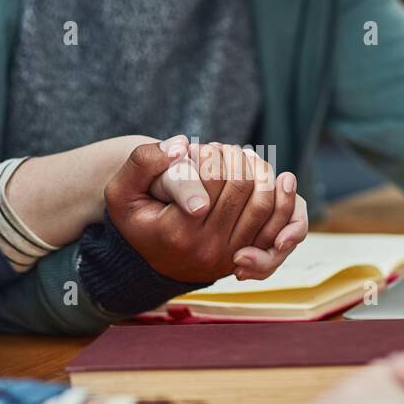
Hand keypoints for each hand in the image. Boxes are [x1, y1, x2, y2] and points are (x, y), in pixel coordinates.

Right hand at [104, 141, 305, 283]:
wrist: (151, 255)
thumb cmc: (137, 216)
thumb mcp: (122, 191)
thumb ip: (143, 163)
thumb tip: (180, 147)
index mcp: (178, 232)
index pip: (213, 179)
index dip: (213, 154)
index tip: (203, 148)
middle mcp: (208, 249)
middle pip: (242, 187)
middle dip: (236, 159)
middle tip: (225, 150)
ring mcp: (231, 256)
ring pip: (264, 203)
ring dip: (259, 171)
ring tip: (244, 158)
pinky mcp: (248, 256)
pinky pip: (277, 224)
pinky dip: (281, 197)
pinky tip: (271, 177)